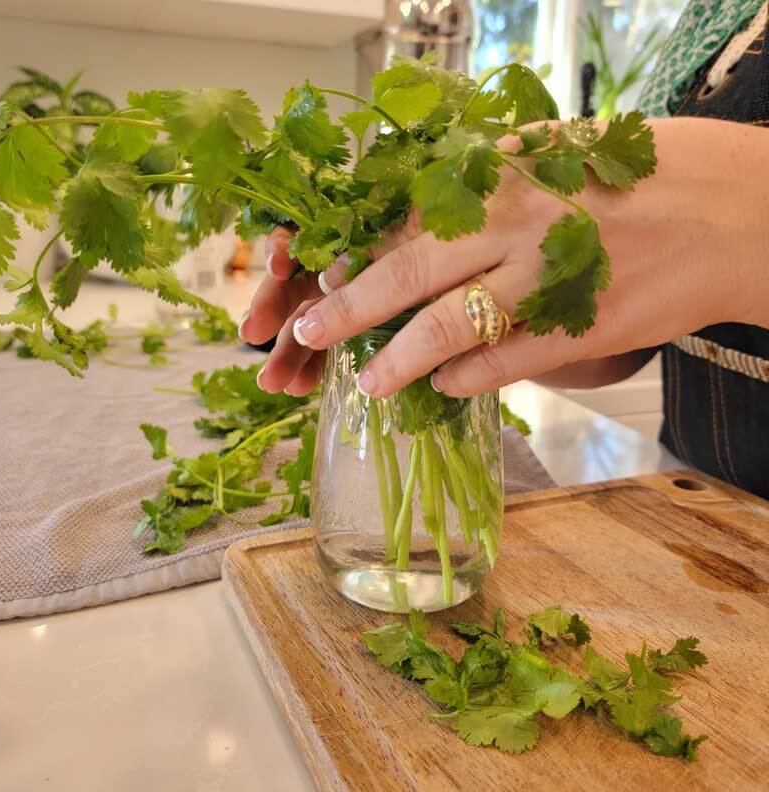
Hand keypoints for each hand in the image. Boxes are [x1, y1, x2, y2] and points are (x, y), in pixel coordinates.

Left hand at [247, 117, 768, 396]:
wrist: (736, 213)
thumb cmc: (642, 178)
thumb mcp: (560, 159)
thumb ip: (492, 188)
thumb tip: (419, 226)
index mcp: (508, 171)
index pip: (410, 215)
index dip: (359, 252)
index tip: (325, 275)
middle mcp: (520, 221)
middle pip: (411, 268)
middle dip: (351, 307)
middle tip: (310, 333)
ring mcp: (551, 278)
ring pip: (451, 325)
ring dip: (400, 359)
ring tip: (369, 383)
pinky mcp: (583, 329)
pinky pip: (505, 362)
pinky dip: (466, 378)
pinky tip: (444, 386)